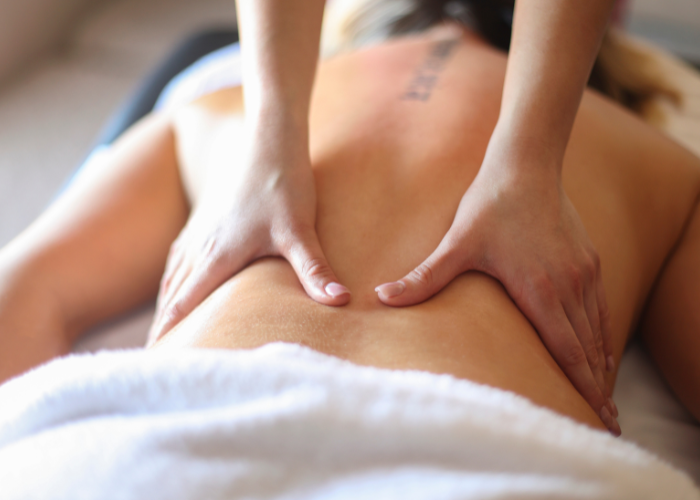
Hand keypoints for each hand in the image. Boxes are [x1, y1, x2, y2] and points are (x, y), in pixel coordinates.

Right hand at [148, 116, 349, 344]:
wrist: (270, 142)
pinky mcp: (208, 219)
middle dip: (165, 327)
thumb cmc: (284, 185)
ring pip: (174, 276)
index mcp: (217, 256)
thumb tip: (339, 302)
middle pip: (174, 295)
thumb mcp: (301, 231)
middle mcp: (201, 246)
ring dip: (168, 304)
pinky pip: (180, 257)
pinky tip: (178, 282)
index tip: (153, 362)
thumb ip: (315, 270)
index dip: (168, 335)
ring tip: (164, 330)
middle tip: (157, 359)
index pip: (184, 305)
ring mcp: (201, 231)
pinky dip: (174, 278)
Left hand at [374, 148, 619, 434]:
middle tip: (606, 421)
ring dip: (601, 363)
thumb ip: (424, 277)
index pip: (567, 351)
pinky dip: (603, 334)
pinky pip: (601, 306)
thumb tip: (381, 298)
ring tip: (604, 394)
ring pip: (597, 329)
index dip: (582, 386)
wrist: (525, 164)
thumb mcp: (455, 244)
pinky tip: (600, 348)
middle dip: (597, 386)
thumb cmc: (490, 205)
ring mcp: (584, 271)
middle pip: (588, 348)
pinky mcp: (589, 259)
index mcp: (540, 289)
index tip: (598, 416)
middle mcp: (570, 285)